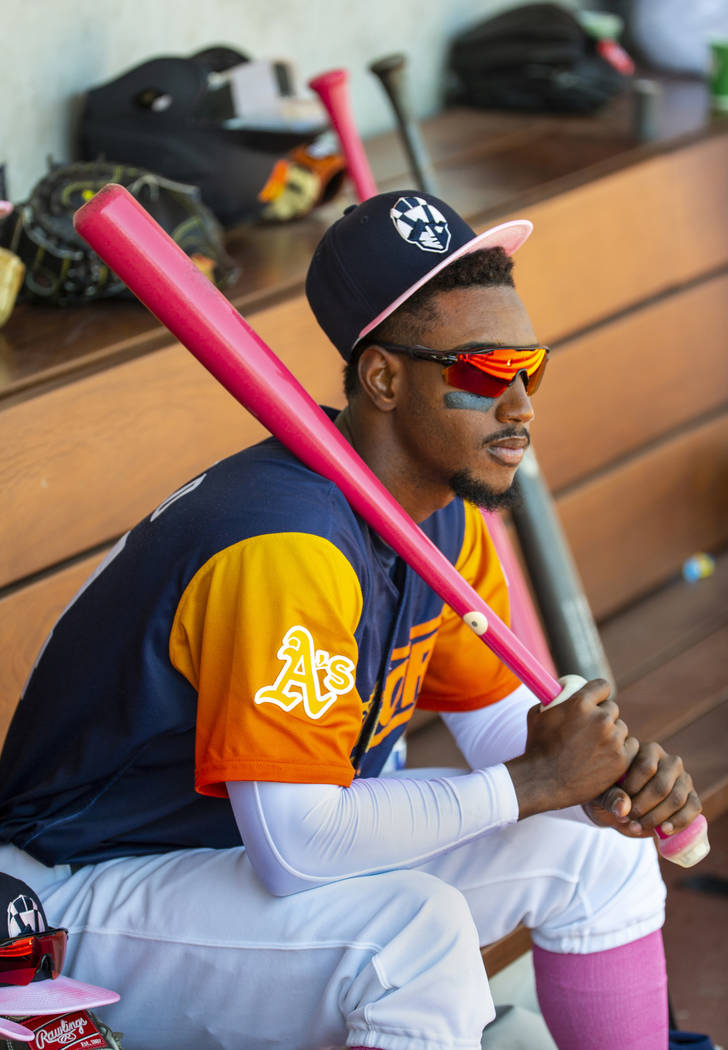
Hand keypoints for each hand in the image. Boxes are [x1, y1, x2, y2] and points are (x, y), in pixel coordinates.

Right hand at [506, 678, 638, 818]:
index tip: (595, 700)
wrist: (543, 782)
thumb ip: (552, 699)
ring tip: (595, 746)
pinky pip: (631, 746)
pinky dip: (622, 750)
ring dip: (612, 734)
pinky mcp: (621, 759)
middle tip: (592, 728)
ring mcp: (613, 739)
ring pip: (621, 728)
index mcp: (580, 703)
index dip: (598, 692)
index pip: (602, 686)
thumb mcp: (536, 714)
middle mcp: (600, 718)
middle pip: (612, 708)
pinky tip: (608, 755)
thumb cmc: (536, 748)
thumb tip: (559, 690)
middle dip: (603, 715)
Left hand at [584, 742, 701, 837]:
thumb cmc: (610, 793)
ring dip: (656, 818)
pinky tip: (664, 830)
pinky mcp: (692, 797)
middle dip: (642, 807)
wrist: (624, 809)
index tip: (617, 802)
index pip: (645, 767)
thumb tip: (623, 807)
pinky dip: (679, 822)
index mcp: (648, 750)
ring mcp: (683, 779)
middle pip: (661, 786)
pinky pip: (692, 809)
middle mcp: (669, 761)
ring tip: (636, 826)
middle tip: (627, 819)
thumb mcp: (603, 793)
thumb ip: (610, 797)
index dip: (632, 789)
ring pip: (676, 799)